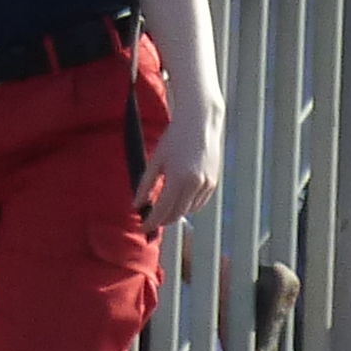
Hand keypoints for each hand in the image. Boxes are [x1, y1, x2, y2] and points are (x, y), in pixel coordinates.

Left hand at [135, 95, 221, 231]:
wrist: (200, 122)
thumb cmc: (174, 138)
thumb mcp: (155, 160)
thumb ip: (145, 185)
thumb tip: (136, 205)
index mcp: (178, 178)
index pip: (163, 210)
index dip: (151, 222)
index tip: (142, 228)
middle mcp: (195, 184)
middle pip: (177, 214)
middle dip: (163, 220)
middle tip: (149, 221)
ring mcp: (207, 184)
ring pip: (189, 210)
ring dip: (175, 213)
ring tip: (162, 210)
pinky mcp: (214, 182)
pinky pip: (199, 202)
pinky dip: (188, 205)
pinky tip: (178, 200)